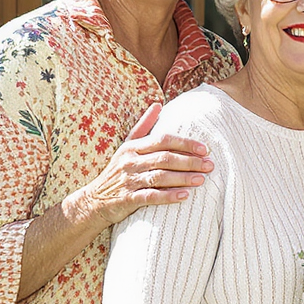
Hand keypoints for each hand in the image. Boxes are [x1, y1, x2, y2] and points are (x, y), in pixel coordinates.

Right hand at [78, 103, 213, 228]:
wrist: (94, 200)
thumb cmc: (117, 170)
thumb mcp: (127, 146)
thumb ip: (144, 126)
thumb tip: (158, 103)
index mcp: (133, 146)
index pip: (163, 140)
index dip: (185, 143)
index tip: (205, 149)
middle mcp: (130, 161)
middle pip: (164, 158)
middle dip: (189, 161)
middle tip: (210, 165)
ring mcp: (128, 180)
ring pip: (159, 177)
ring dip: (182, 178)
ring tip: (201, 180)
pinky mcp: (126, 198)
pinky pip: (150, 197)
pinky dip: (168, 196)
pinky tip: (184, 196)